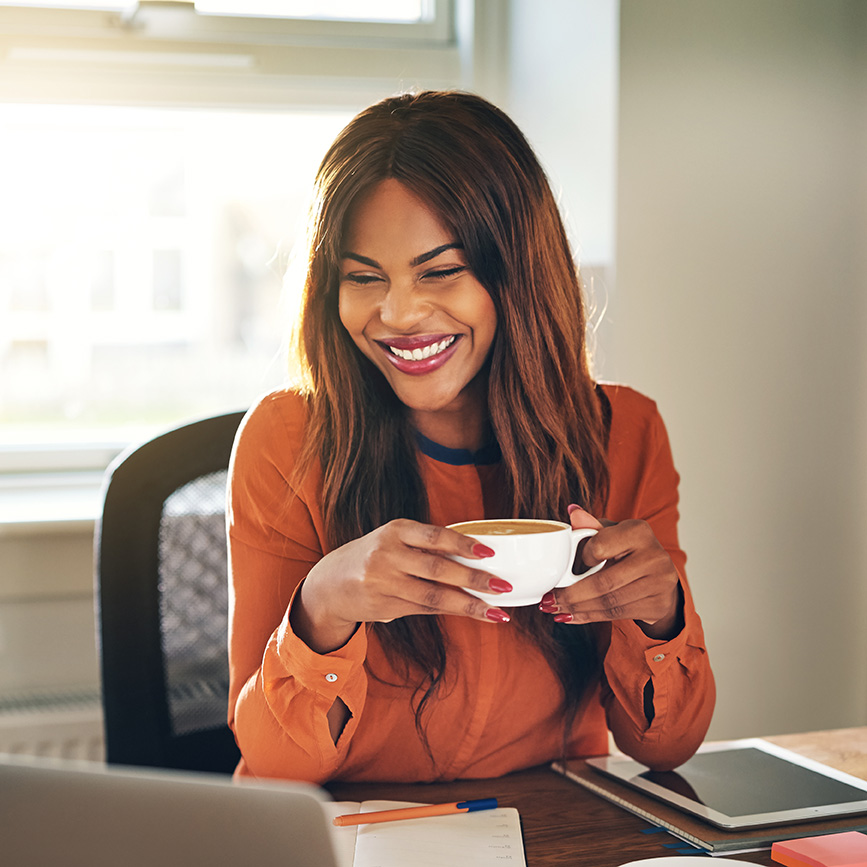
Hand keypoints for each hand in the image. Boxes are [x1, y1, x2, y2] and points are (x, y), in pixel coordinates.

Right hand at [291, 519, 511, 652]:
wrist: (329, 584)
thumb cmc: (374, 555)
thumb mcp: (394, 540)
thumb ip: (426, 545)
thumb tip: (476, 555)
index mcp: (395, 530)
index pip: (434, 536)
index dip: (463, 544)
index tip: (489, 552)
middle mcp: (388, 555)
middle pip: (438, 570)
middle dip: (474, 580)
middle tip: (502, 586)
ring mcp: (385, 584)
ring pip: (434, 596)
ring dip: (469, 605)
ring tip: (496, 611)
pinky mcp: (386, 607)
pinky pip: (426, 610)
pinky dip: (452, 611)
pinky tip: (474, 613)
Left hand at [538, 506, 683, 639]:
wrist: (659, 575)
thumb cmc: (627, 550)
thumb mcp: (611, 534)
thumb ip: (590, 527)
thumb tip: (573, 512)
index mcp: (639, 531)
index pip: (599, 547)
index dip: (581, 558)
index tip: (566, 567)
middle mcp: (654, 556)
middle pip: (603, 582)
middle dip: (571, 595)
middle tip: (548, 601)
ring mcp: (660, 583)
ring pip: (609, 602)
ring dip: (578, 609)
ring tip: (556, 611)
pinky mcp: (659, 605)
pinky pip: (618, 615)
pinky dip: (591, 617)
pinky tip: (574, 616)